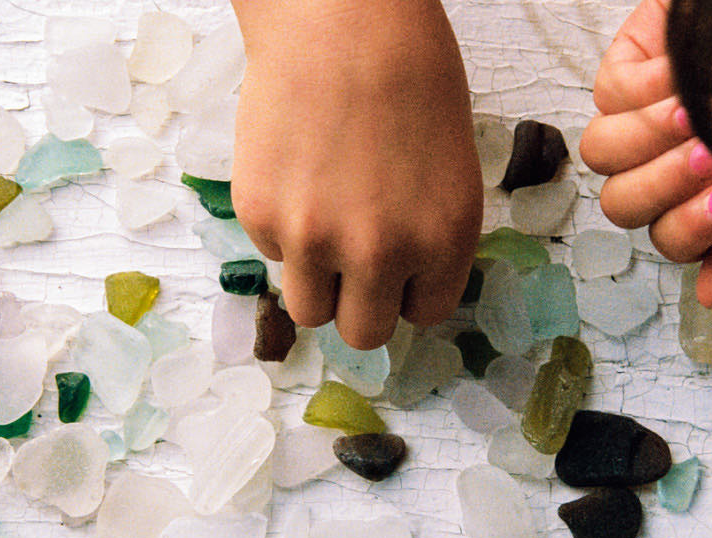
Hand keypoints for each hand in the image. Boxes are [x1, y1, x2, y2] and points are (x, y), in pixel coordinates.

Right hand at [231, 0, 482, 348]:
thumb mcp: (449, 170)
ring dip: (316, 281)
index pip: (423, 313)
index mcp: (444, 241)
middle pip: (364, 331)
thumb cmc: (409, 77)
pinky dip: (282, 228)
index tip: (396, 266)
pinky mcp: (262, 217)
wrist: (343, 20)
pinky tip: (295, 172)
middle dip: (360, 302)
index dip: (406, 289)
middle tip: (352, 263)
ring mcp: (316, 240)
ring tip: (320, 223)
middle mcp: (382, 253)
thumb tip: (396, 284)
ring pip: (311, 311)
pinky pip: (273, 255)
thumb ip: (427, 236)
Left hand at [581, 0, 711, 306]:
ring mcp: (652, 108)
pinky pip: (607, 94)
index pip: (669, 239)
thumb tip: (710, 298)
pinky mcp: (638, 59)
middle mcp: (679, 155)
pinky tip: (687, 71)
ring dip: (648, 137)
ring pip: (602, 154)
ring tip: (699, 104)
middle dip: (663, 184)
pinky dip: (646, 87)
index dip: (688, 229)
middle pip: (622, 205)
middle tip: (711, 149)